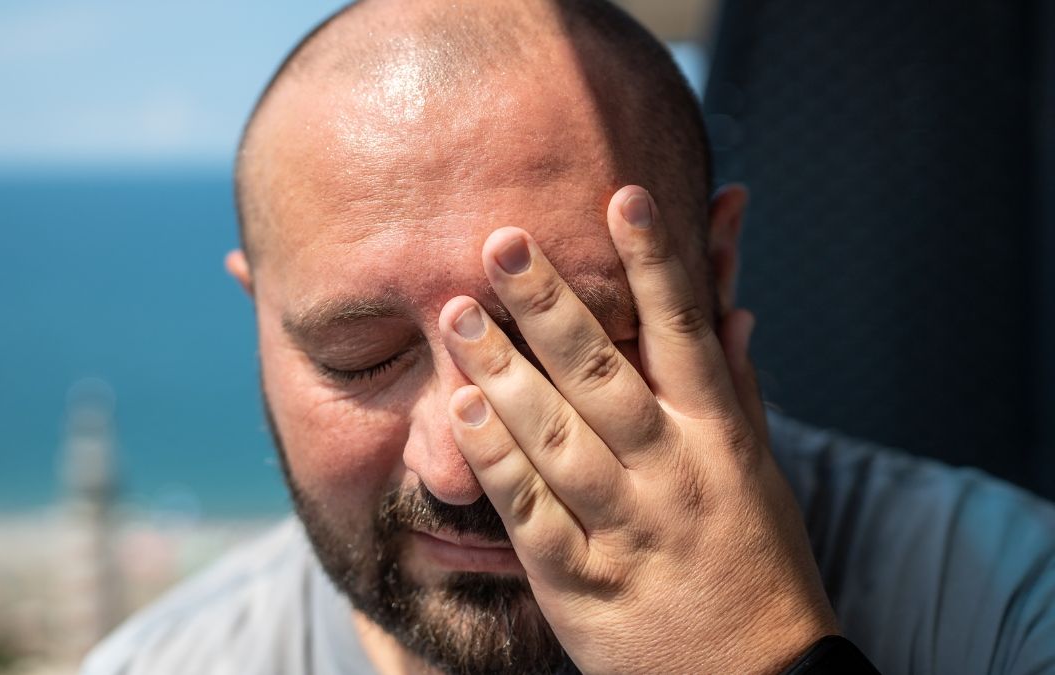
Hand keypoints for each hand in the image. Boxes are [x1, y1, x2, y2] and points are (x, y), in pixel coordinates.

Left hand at [439, 185, 838, 673]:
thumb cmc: (752, 557)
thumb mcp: (756, 465)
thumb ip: (735, 380)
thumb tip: (733, 301)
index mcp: (720, 435)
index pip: (684, 331)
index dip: (654, 262)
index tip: (622, 195)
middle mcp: (675, 472)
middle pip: (604, 372)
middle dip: (549, 303)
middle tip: (498, 240)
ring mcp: (630, 528)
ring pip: (560, 439)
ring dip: (504, 373)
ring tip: (456, 315)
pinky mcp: (586, 585)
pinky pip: (534, 517)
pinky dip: (498, 465)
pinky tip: (459, 415)